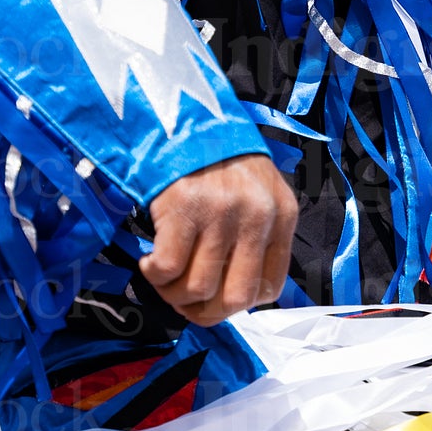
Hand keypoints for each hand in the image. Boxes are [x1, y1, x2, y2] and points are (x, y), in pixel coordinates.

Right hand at [139, 153, 297, 324]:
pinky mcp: (183, 209)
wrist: (184, 118)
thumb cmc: (220, 161)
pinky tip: (149, 260)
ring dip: (174, 295)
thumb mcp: (258, 194)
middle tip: (185, 303)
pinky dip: (154, 276)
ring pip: (198, 288)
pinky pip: (167, 269)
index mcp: (282, 215)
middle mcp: (257, 216)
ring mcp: (220, 213)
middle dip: (206, 312)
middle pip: (236, 298)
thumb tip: (232, 294)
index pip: (270, 288)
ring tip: (164, 278)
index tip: (214, 300)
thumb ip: (257, 237)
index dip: (237, 304)